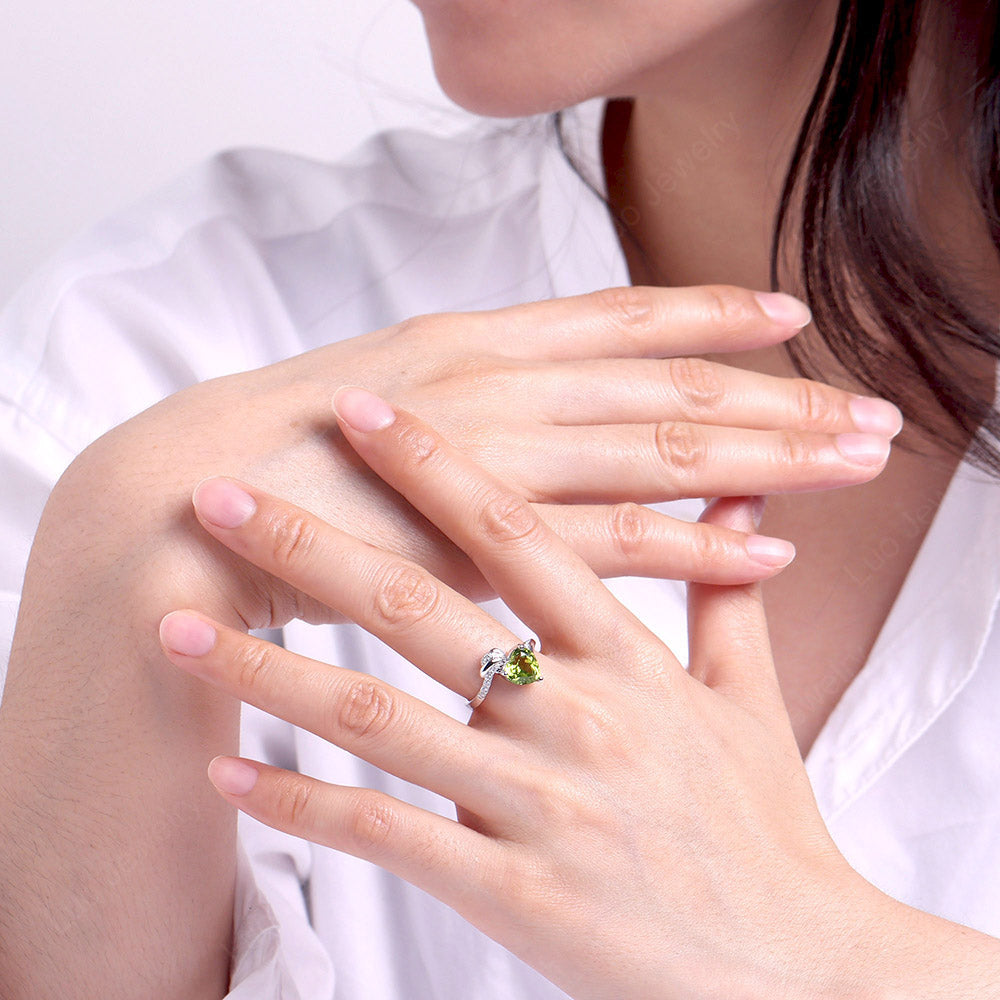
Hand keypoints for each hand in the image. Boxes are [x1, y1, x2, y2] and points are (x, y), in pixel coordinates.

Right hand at [65, 285, 897, 632]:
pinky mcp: (483, 549)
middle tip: (869, 414)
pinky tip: (766, 553)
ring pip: (662, 458)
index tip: (790, 318)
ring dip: (767, 461)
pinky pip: (614, 546)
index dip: (711, 315)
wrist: (189, 514)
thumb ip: (480, 397)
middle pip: (669, 389)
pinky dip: (696, 549)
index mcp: (474, 341)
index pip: (620, 319)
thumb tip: (552, 403)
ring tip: (850, 465)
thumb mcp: (396, 395)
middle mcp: (499, 385)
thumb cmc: (290, 454)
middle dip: (778, 399)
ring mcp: (497, 463)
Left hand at [159, 388, 896, 999]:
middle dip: (310, 543)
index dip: (432, 465)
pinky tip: (225, 773)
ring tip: (175, 627)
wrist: (797, 973)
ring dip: (267, 668)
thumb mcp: (754, 701)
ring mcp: (538, 804)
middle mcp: (576, 716)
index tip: (354, 413)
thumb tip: (745, 500)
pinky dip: (298, 804)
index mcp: (628, 658)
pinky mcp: (513, 892)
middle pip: (418, 608)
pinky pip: (385, 836)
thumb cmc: (766, 830)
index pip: (515, 534)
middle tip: (218, 494)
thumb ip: (728, 594)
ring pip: (376, 718)